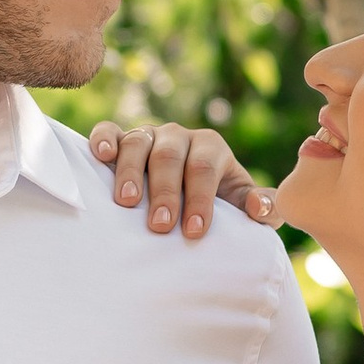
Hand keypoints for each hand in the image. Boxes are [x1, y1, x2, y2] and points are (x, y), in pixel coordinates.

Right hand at [90, 117, 276, 240]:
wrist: (185, 192)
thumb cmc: (214, 201)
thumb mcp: (241, 204)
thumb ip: (263, 207)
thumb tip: (260, 207)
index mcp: (210, 147)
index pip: (205, 168)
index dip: (200, 198)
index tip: (194, 232)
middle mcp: (178, 137)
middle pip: (169, 157)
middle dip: (165, 192)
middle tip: (161, 226)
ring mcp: (148, 136)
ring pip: (137, 143)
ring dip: (131, 172)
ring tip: (127, 202)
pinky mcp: (120, 139)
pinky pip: (108, 131)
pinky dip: (103, 139)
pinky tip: (101, 156)